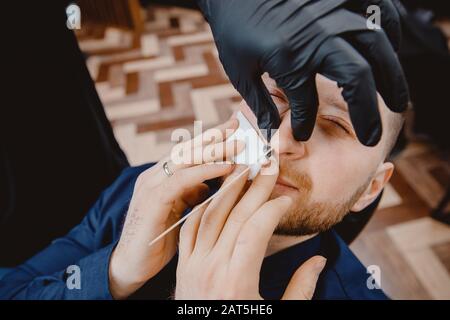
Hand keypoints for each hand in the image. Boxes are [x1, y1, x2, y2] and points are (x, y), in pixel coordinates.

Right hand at [109, 118, 244, 298]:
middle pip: (187, 149)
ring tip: (238, 144)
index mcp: (161, 177)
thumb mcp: (181, 212)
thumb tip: (216, 185)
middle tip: (237, 126)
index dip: (210, 140)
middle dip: (214, 137)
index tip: (232, 129)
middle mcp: (155, 176)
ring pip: (185, 159)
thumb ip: (194, 195)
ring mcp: (151, 186)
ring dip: (214, 150)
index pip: (188, 152)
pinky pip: (182, 180)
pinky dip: (205, 171)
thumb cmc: (158, 239)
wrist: (130, 266)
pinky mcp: (152, 201)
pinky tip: (225, 167)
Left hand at [175, 161, 325, 298]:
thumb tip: (318, 260)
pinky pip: (190, 229)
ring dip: (226, 189)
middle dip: (253, 186)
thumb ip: (300, 290)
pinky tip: (214, 193)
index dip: (272, 209)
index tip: (287, 199)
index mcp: (237, 283)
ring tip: (242, 167)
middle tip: (267, 163)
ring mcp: (192, 267)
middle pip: (233, 216)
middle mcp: (211, 269)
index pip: (254, 229)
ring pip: (208, 216)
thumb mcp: (279, 317)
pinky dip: (202, 207)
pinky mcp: (183, 268)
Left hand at [198, 0, 408, 145]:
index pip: (306, 105)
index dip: (304, 124)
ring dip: (391, 77)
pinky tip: (392, 49)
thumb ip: (259, 102)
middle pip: (359, 79)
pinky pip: (379, 10)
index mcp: (291, 58)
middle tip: (373, 137)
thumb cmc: (234, 26)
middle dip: (369, 113)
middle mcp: (320, 36)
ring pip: (377, 46)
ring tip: (398, 102)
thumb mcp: (239, 68)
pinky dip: (391, 30)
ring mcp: (335, 12)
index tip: (303, 135)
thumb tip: (271, 133)